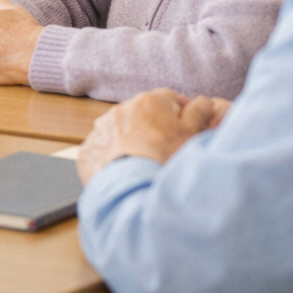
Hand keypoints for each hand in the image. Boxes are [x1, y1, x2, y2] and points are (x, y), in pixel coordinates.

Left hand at [76, 88, 227, 182]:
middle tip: (167, 152)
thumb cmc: (167, 161)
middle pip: (145, 115)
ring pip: (122, 131)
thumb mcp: (193, 134)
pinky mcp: (88, 150)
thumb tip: (203, 101)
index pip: (171, 100)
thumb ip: (200, 111)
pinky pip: (103, 150)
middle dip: (156, 129)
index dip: (182, 116)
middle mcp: (121, 109)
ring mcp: (102, 129)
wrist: (133, 193)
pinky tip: (126, 172)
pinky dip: (113, 158)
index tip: (187, 131)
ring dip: (132, 142)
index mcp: (149, 101)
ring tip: (146, 164)